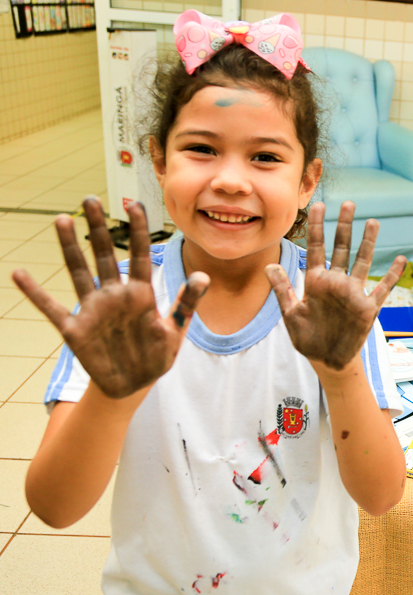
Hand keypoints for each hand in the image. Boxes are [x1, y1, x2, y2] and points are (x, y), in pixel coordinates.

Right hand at [10, 199, 208, 398]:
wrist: (133, 385)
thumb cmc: (156, 356)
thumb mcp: (176, 331)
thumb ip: (186, 304)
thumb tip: (203, 276)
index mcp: (141, 295)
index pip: (140, 255)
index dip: (138, 230)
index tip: (134, 204)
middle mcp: (115, 296)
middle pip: (105, 255)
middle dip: (99, 228)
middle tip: (90, 199)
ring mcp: (93, 310)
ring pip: (78, 272)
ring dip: (70, 247)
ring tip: (62, 219)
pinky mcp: (75, 330)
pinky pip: (51, 308)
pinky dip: (35, 293)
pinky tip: (18, 274)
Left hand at [266, 202, 404, 370]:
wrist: (327, 360)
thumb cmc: (308, 339)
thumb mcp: (290, 314)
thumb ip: (282, 289)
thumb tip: (270, 265)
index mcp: (316, 282)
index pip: (316, 247)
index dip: (316, 226)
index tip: (318, 206)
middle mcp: (336, 282)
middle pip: (341, 248)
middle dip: (344, 226)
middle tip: (348, 204)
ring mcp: (353, 293)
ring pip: (362, 261)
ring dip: (368, 242)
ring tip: (372, 222)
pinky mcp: (367, 307)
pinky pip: (382, 287)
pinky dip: (391, 275)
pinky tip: (400, 260)